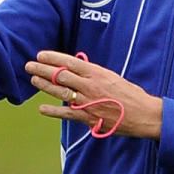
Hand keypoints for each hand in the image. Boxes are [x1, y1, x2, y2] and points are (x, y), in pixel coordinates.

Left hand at [26, 51, 162, 139]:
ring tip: (33, 79)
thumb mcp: (113, 77)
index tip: (40, 55)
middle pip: (61, 75)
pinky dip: (53, 111)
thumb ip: (94, 74)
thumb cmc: (130, 94)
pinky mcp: (89, 118)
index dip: (53, 58)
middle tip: (29, 65)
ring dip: (44, 85)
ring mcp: (88, 102)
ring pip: (61, 92)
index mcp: (97, 73)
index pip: (69, 62)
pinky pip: (67, 114)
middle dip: (42, 69)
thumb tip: (78, 70)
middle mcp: (90, 85)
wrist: (143, 114)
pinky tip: (42, 108)